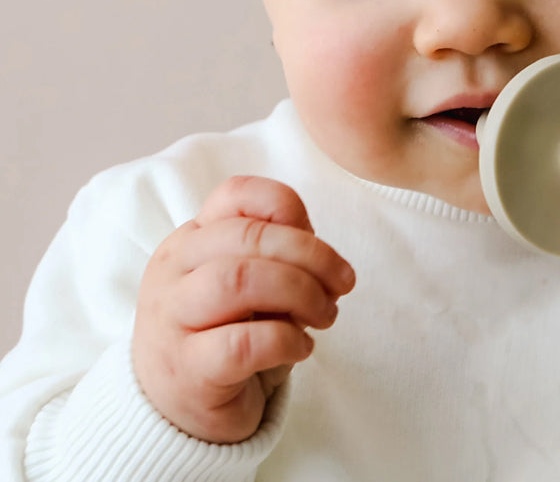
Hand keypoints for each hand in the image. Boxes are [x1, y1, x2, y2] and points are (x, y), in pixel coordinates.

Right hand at [132, 175, 354, 442]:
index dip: (288, 207)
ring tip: (325, 315)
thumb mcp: (252, 281)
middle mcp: (173, 271)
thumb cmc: (226, 333)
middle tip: (341, 284)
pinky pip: (242, 344)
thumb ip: (279, 254)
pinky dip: (286, 341)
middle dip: (310, 255)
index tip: (317, 236)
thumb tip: (326, 257)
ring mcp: (171, 321)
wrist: (175, 413)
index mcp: (191, 238)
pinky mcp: (185, 372)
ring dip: (300, 293)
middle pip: (247, 236)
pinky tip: (301, 348)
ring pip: (239, 281)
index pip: (236, 193)